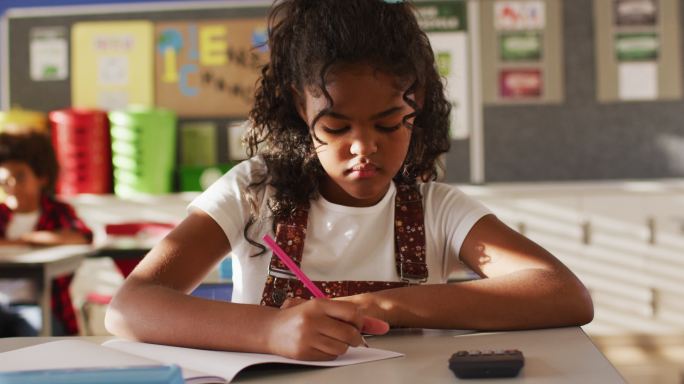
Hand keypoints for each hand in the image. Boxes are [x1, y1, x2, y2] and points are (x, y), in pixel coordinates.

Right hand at [266, 299, 385, 360]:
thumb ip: (353, 316)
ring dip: (342, 346)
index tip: (356, 324)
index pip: (353, 314)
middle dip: (355, 337)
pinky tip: (321, 346)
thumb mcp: (323, 309)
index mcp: (319, 304)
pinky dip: (331, 353)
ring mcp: (307, 337)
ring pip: (342, 348)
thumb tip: (383, 326)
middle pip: (350, 334)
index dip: (360, 322)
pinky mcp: (303, 352)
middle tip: (348, 335)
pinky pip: (330, 357)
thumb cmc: (300, 317)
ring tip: (331, 339)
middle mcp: (313, 319)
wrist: (271, 329)